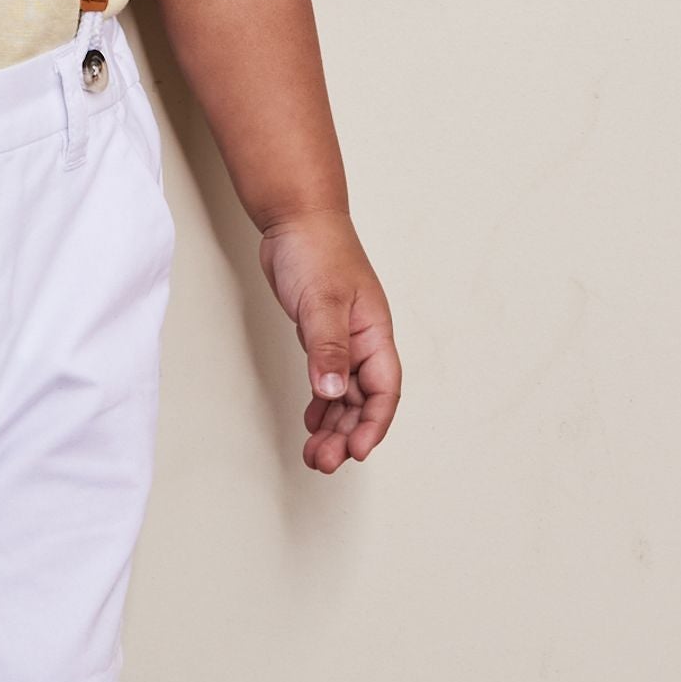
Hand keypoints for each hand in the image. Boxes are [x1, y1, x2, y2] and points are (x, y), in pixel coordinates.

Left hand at [259, 211, 400, 474]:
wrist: (296, 220)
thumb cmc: (318, 251)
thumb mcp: (323, 301)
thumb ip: (328, 348)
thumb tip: (334, 393)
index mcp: (375, 333)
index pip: (384, 390)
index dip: (373, 424)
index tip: (355, 452)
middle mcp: (364, 341)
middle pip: (365, 401)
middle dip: (347, 435)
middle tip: (323, 461)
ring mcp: (343, 340)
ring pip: (345, 396)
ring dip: (333, 426)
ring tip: (315, 453)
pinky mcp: (320, 336)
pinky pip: (328, 380)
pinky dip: (322, 404)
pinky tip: (312, 421)